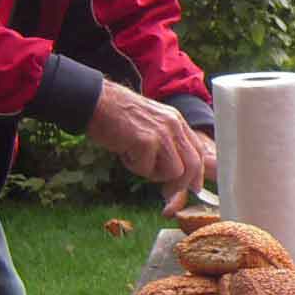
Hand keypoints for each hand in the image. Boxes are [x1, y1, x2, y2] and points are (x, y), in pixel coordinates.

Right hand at [88, 78, 211, 197]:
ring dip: (153, 174)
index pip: (198, 151)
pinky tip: (124, 152)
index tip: (192, 187)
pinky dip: (134, 167)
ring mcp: (161, 133)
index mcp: (176, 120)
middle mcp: (173, 125)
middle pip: (193, 164)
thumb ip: (166, 143)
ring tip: (136, 158)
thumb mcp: (151, 124)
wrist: (96, 102)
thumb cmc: (118, 116)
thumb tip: (176, 174)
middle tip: (166, 192)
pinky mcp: (146, 142)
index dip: (197, 173)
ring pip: (174, 171)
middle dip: (181, 184)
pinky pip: (147, 170)